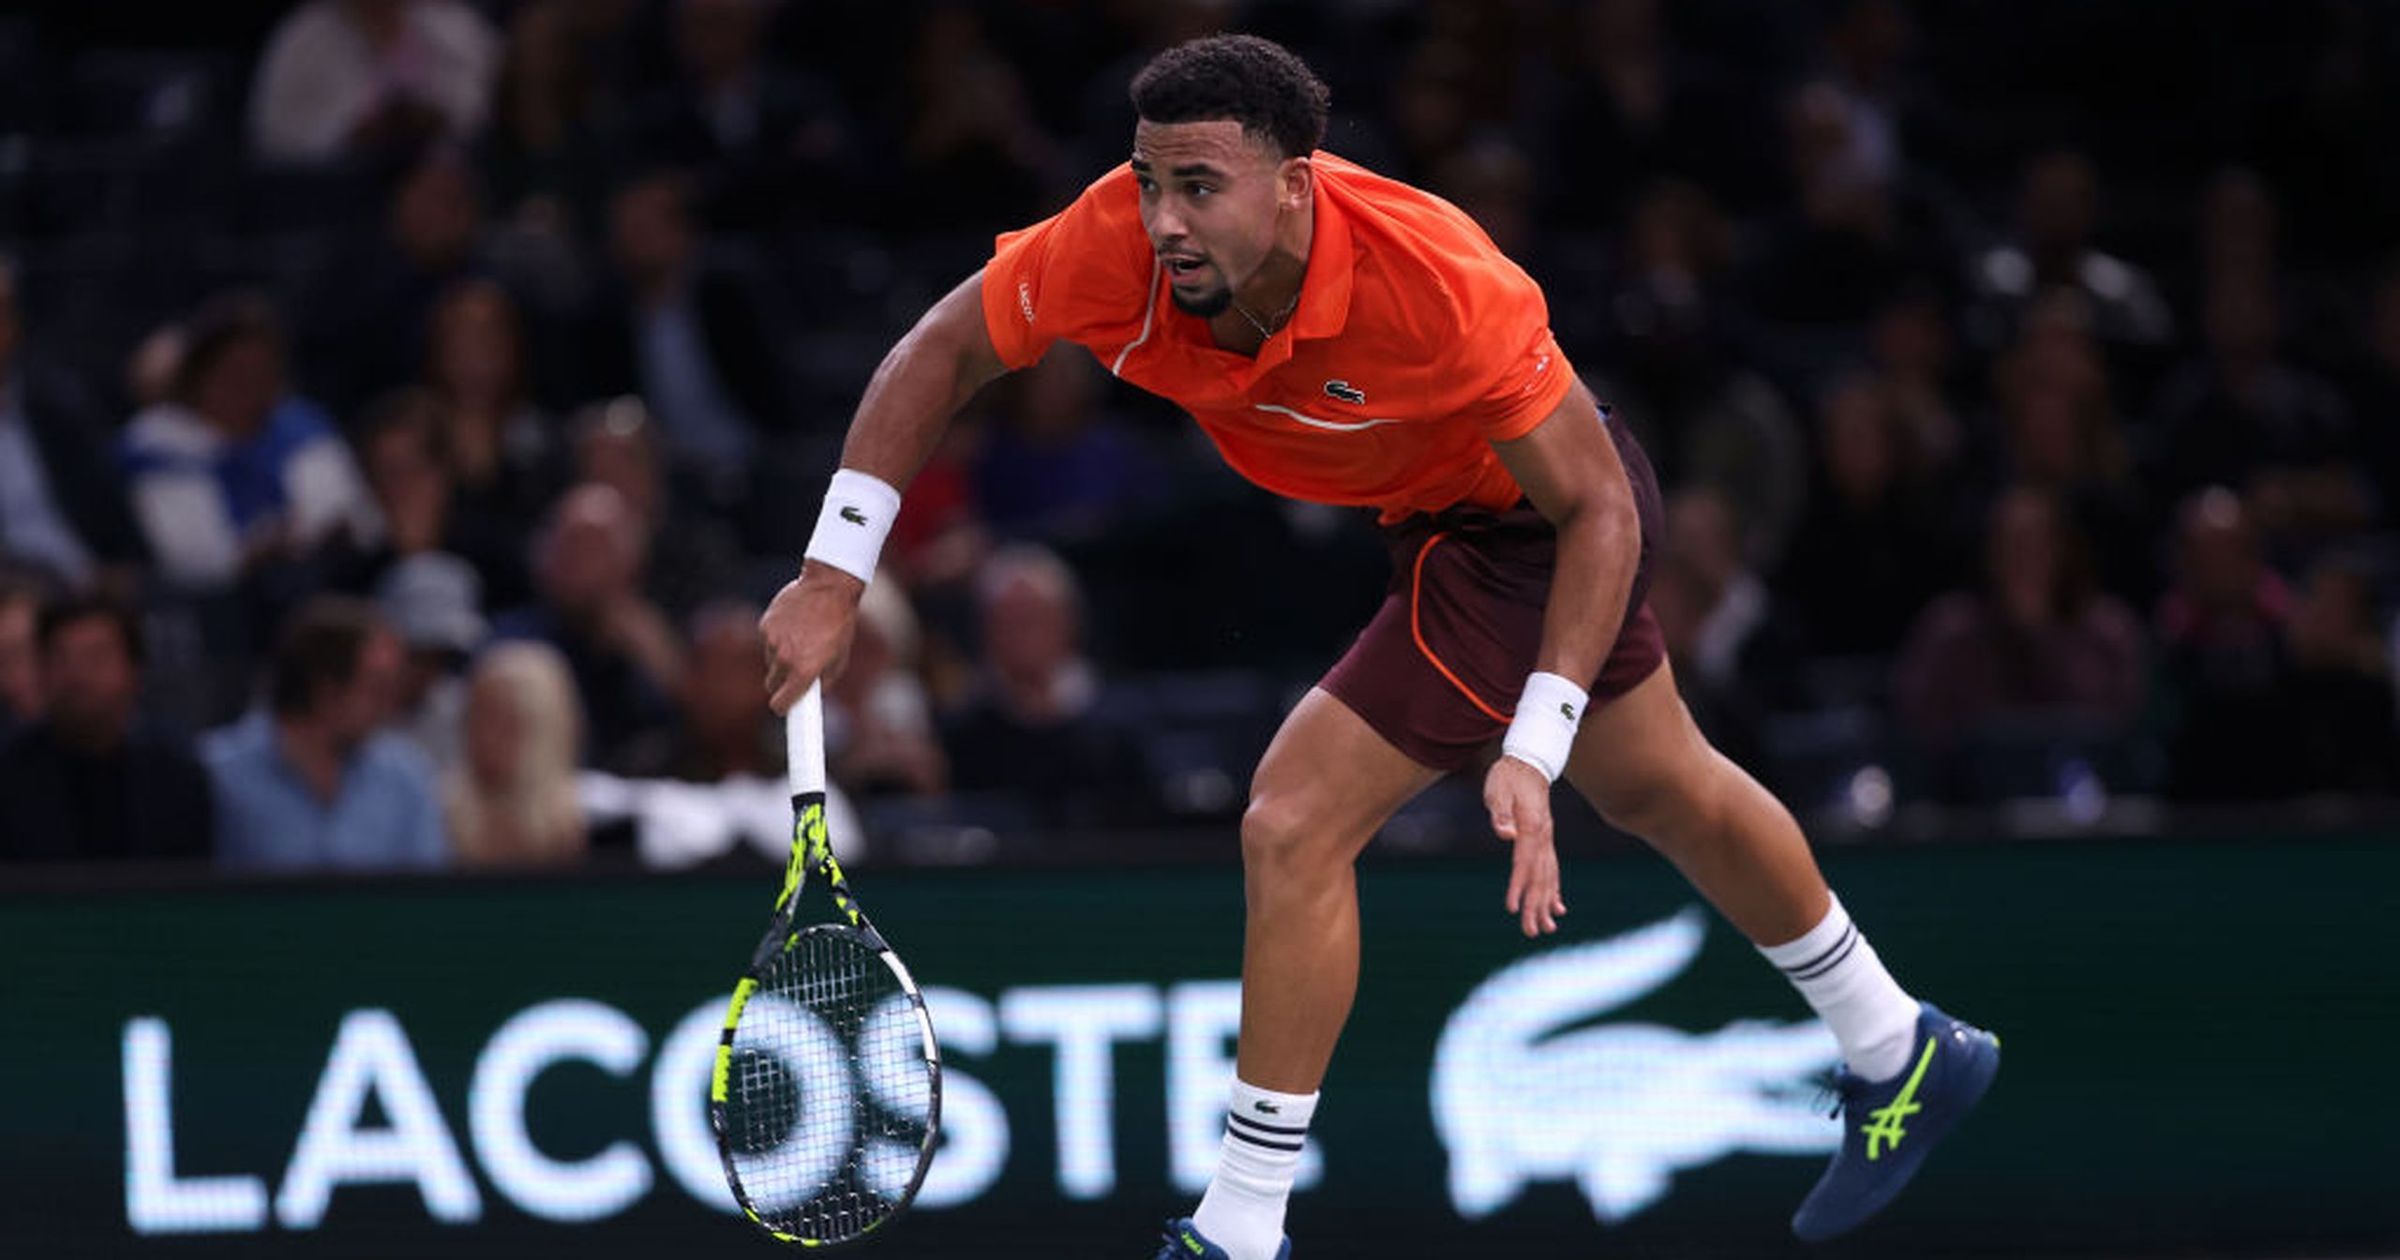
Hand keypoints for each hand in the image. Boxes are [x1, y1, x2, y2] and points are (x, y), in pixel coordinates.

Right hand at [761, 562, 865, 714]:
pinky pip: (767, 641)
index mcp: (804, 670)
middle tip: (796, 671)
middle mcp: (784, 658)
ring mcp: (772, 641)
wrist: (829, 588)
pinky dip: (777, 638)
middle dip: (782, 682)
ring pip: (770, 661)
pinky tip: (793, 626)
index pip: (780, 703)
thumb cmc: (839, 624)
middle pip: (772, 684)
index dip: (783, 707)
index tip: (784, 708)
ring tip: (800, 639)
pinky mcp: (765, 625)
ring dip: (781, 657)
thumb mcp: (840, 658)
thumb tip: (812, 695)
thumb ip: (824, 681)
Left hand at [1485, 754, 1565, 937]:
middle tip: (1532, 932)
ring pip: (1549, 877)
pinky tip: (1557, 907)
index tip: (1513, 908)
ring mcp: (1548, 840)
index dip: (1518, 886)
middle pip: (1540, 877)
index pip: (1524, 863)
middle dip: (1535, 906)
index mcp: (1532, 827)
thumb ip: (1501, 812)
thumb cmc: (1508, 777)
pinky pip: (1552, 869)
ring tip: (1546, 928)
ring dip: (1546, 904)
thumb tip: (1505, 833)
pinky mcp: (1546, 840)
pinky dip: (1554, 890)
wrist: (1528, 762)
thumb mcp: (1498, 790)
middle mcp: (1544, 837)